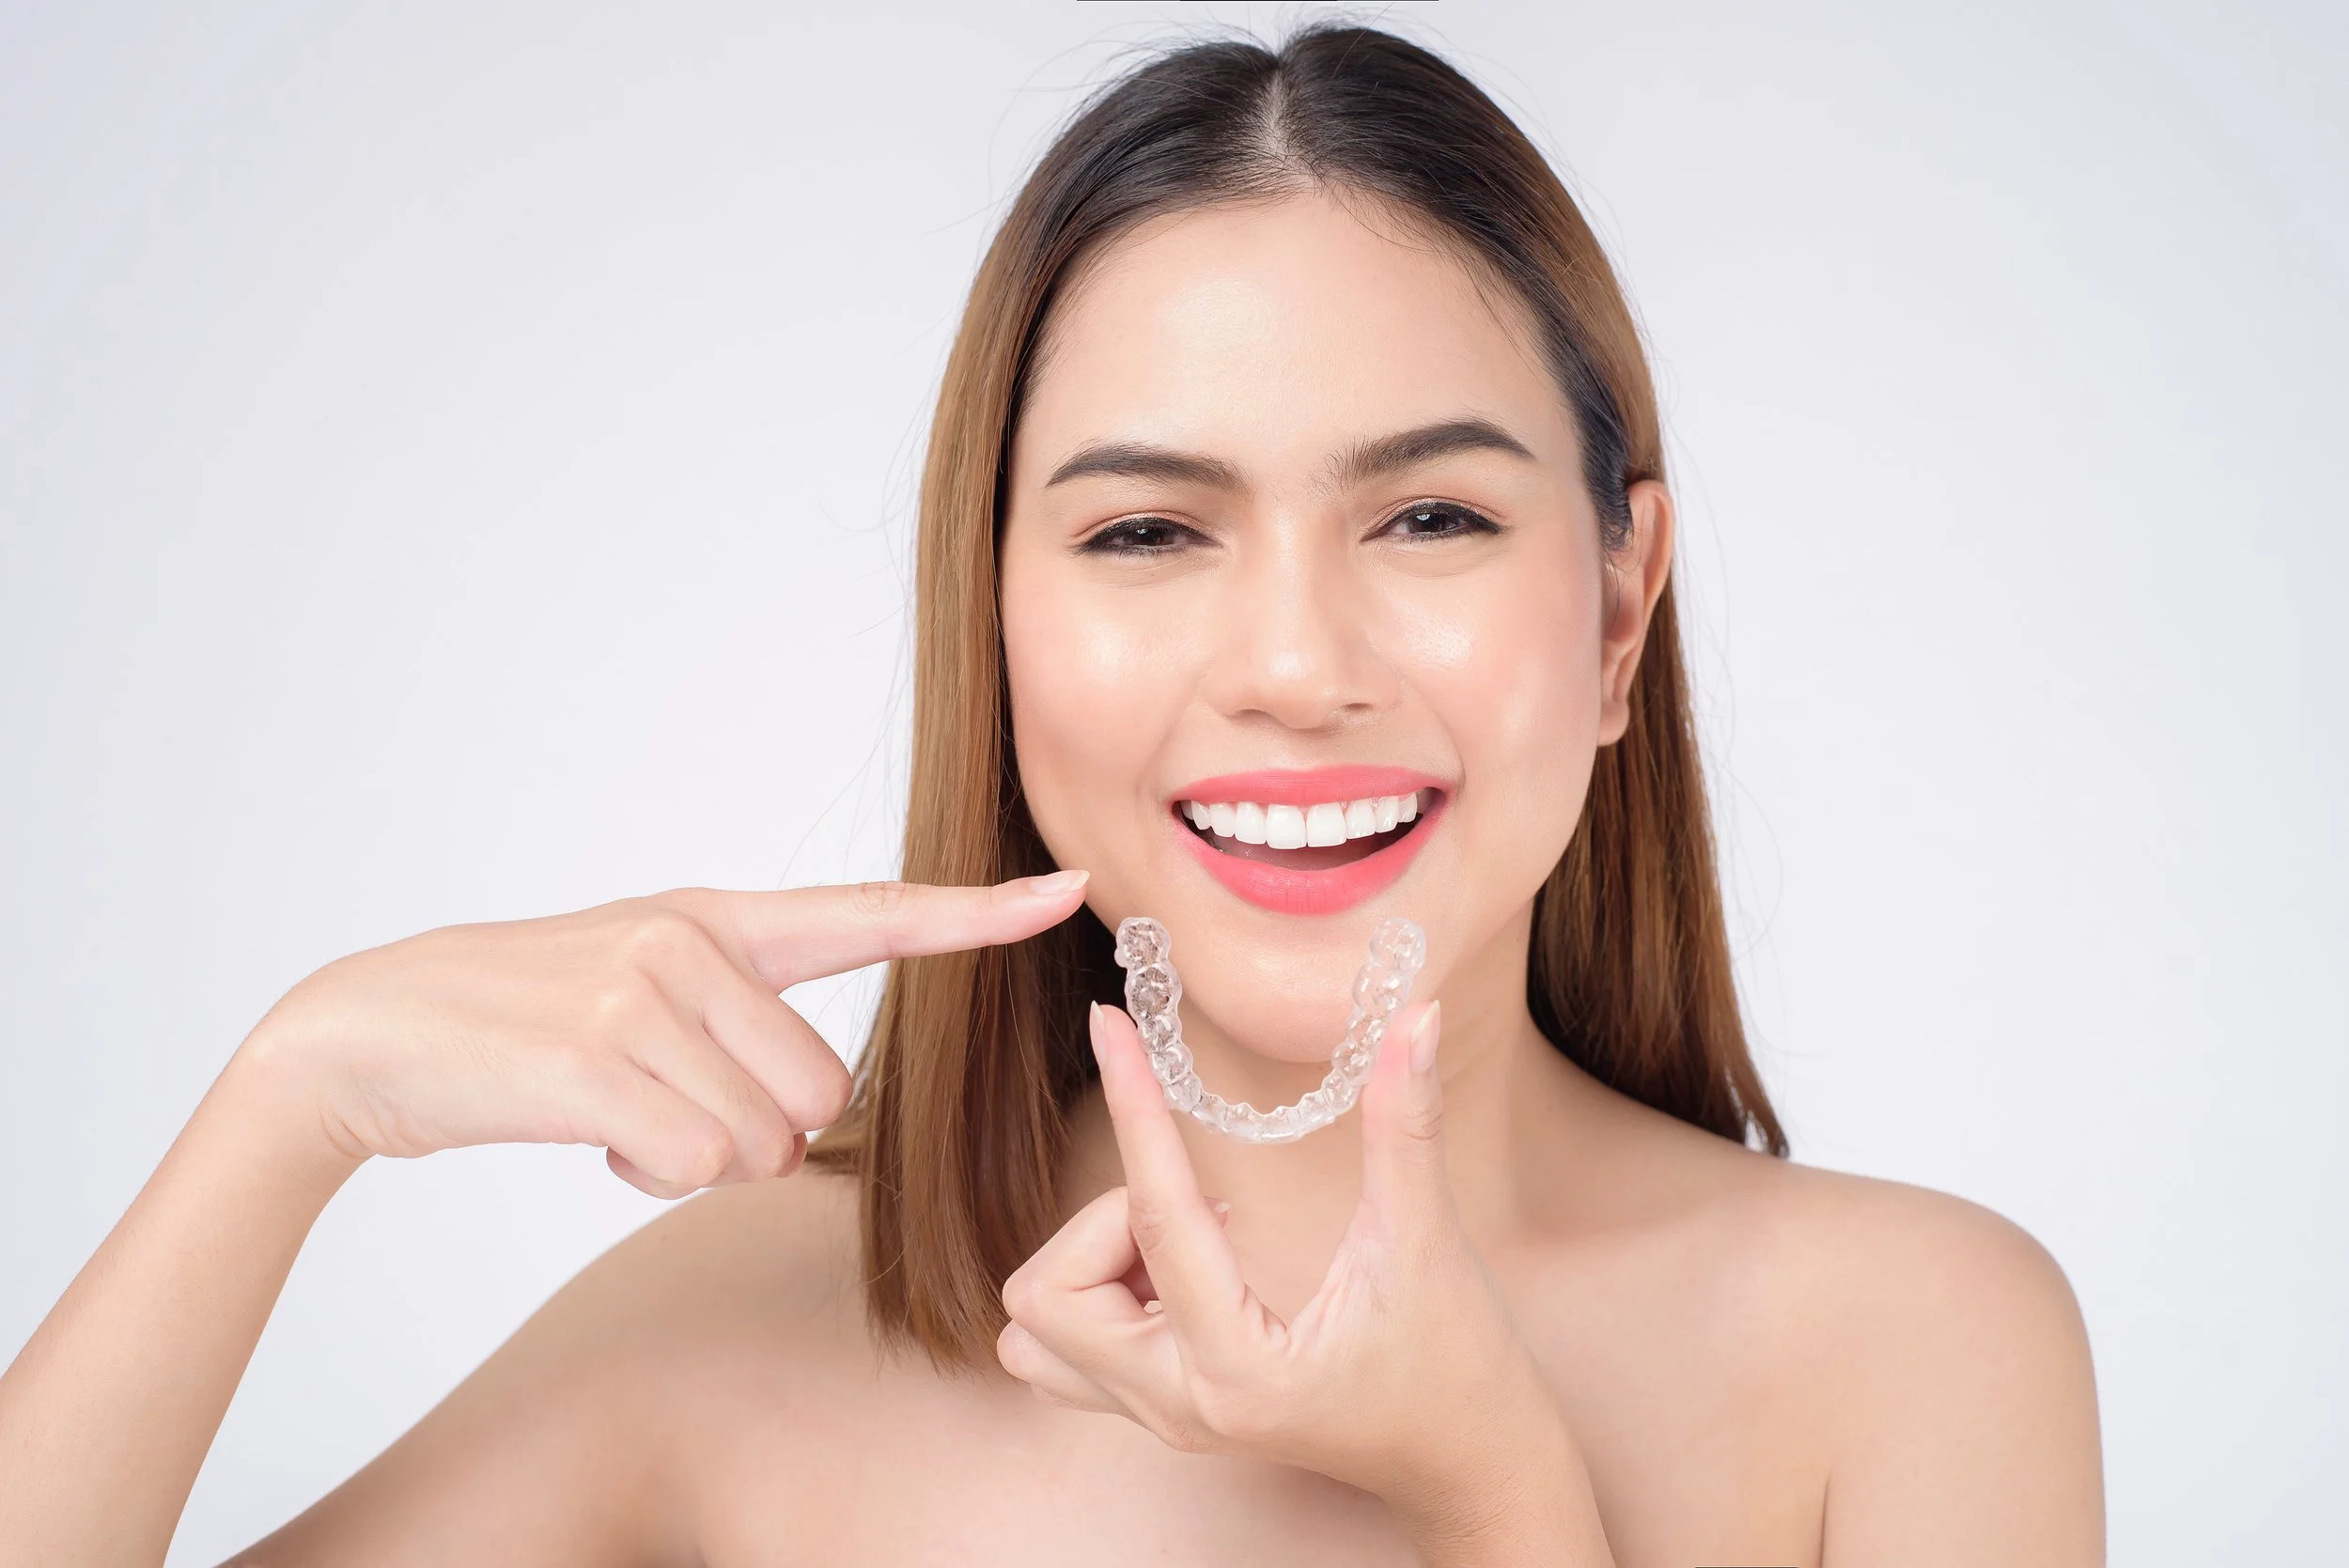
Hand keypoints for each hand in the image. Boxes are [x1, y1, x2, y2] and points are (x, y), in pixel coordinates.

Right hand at [230, 871, 1089, 1196]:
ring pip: (763, 1138)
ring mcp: (644, 993)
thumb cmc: (527, 1022)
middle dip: (754, 1131)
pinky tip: (591, 1135)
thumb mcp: (641, 982)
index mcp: (717, 919)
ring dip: (696, 1157)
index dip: (974, 911)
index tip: (1063, 889)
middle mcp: (694, 942)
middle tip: (661, 1104)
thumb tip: (803, 1117)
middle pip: (820, 1092)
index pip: (871, 911)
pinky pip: (697, 1162)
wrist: (378, 1032)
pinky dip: (649, 1174)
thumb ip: (736, 1014)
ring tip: (617, 1110)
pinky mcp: (597, 1058)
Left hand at [995, 999, 1609, 1560]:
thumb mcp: (1427, 1244)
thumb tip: (1416, 1018)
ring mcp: (1164, 1416)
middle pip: (1049, 1295)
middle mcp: (1180, 1403)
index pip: (1152, 1218)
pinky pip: (1069, 1348)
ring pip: (1040, 1330)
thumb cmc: (1459, 1367)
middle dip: (1105, 1220)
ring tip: (1190, 1238)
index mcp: (1240, 1367)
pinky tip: (1185, 1266)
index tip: (1107, 1025)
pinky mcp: (1165, 1409)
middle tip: (1209, 1199)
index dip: (1132, 1106)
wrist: (1473, 1466)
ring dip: (1091, 1262)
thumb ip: (1407, 1127)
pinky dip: (1102, 1290)